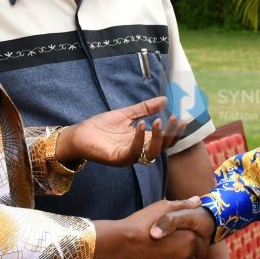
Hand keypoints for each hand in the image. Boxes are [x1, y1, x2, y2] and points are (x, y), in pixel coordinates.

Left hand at [55, 96, 184, 166]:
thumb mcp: (126, 114)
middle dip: (170, 134)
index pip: (164, 139)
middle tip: (175, 119)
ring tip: (158, 121)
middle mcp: (138, 151)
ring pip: (151, 152)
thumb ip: (145, 108)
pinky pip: (133, 152)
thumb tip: (164, 99)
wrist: (79, 134)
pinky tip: (141, 125)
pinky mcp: (118, 159)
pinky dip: (139, 139)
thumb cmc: (100, 126)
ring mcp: (129, 156)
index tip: (181, 117)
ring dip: (157, 137)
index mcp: (141, 141)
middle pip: (162, 147)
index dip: (174, 130)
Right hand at [94, 198, 206, 258]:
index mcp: (189, 241)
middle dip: (185, 247)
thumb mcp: (164, 206)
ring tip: (163, 245)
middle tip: (172, 238)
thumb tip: (198, 201)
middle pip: (190, 253)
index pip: (200, 241)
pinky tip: (155, 254)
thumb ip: (183, 204)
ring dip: (176, 256)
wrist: (120, 244)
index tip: (183, 231)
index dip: (192, 235)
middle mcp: (184, 258)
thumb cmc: (143, 222)